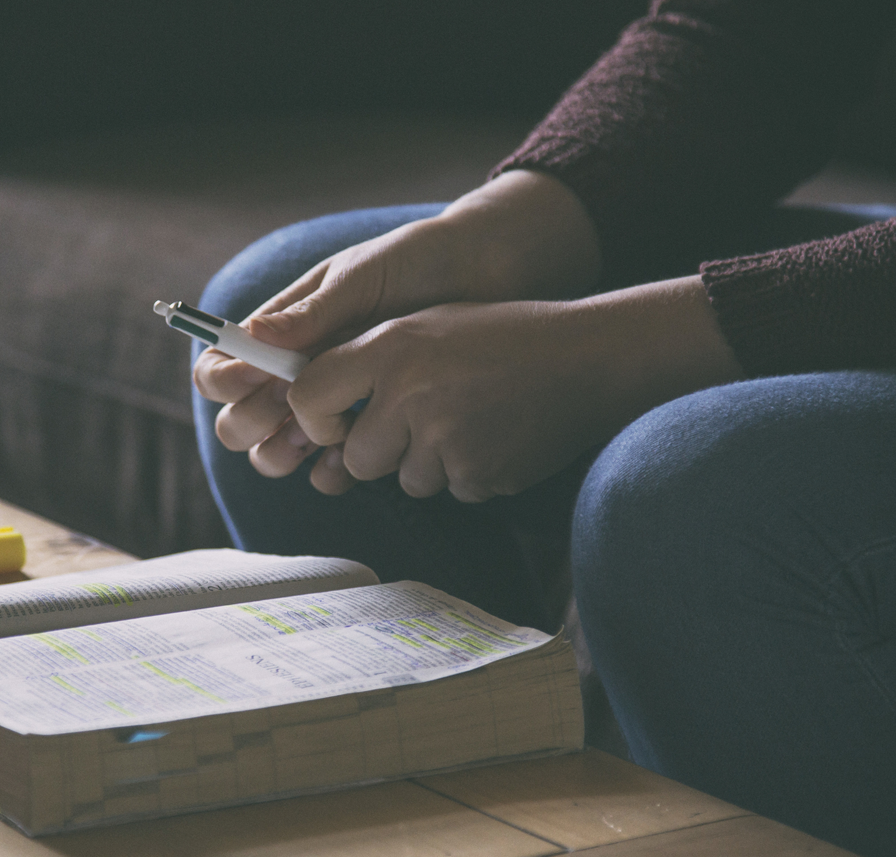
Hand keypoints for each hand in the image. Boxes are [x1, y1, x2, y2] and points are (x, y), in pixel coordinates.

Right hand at [195, 170, 602, 477]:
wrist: (492, 277)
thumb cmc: (423, 262)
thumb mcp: (365, 279)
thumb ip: (313, 313)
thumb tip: (251, 334)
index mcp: (286, 326)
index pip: (223, 364)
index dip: (223, 381)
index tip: (253, 381)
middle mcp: (301, 368)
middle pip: (242, 416)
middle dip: (252, 425)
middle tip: (290, 418)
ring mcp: (336, 400)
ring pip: (279, 449)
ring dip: (284, 456)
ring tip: (322, 444)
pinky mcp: (374, 425)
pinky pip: (334, 464)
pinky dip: (330, 473)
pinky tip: (349, 468)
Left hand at [287, 276, 743, 500]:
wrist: (587, 358)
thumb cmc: (502, 337)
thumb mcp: (426, 326)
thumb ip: (368, 360)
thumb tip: (307, 408)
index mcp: (390, 346)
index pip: (308, 396)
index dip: (314, 418)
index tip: (334, 423)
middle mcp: (410, 393)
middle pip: (357, 457)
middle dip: (381, 450)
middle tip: (424, 419)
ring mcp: (444, 438)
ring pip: (406, 479)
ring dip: (430, 461)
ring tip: (471, 416)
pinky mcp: (478, 474)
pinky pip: (451, 490)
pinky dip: (469, 471)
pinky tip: (496, 434)